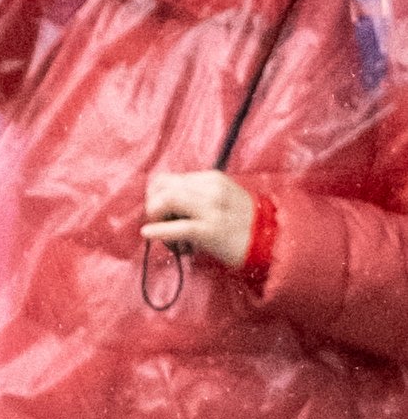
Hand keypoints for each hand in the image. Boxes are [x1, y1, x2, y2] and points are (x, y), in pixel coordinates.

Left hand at [141, 168, 257, 269]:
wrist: (270, 240)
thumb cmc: (241, 222)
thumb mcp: (221, 198)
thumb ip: (195, 196)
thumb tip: (163, 202)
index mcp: (211, 179)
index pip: (168, 178)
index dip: (155, 194)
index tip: (158, 211)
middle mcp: (211, 189)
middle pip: (163, 187)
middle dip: (152, 205)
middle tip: (156, 221)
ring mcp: (212, 209)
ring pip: (167, 201)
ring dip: (155, 216)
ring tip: (158, 230)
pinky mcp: (211, 230)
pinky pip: (177, 227)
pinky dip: (158, 231)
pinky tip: (148, 234)